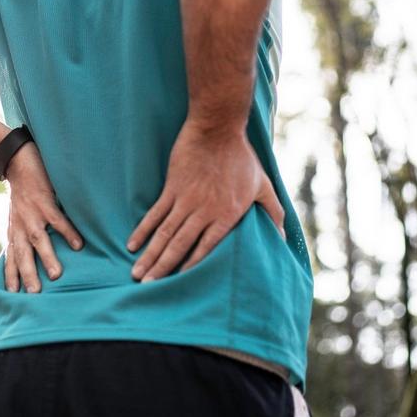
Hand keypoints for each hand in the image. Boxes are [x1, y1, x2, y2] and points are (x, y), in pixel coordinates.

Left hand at [3, 141, 83, 292]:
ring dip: (47, 258)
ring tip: (56, 275)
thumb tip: (33, 253)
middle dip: (27, 274)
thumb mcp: (17, 215)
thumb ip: (23, 233)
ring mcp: (32, 214)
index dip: (11, 275)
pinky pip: (57, 220)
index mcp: (15, 230)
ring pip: (38, 240)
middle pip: (23, 254)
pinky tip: (78, 245)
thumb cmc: (21, 191)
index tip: (14, 295)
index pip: (12, 257)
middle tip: (35, 294)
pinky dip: (67, 232)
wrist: (17, 161)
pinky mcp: (44, 201)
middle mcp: (21, 225)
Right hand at [126, 120, 284, 281]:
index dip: (191, 267)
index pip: (206, 248)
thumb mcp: (263, 185)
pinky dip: (143, 230)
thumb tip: (283, 237)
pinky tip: (133, 244)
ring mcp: (185, 200)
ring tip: (138, 273)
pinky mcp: (172, 188)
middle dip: (163, 268)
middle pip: (180, 245)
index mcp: (226, 215)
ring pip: (164, 234)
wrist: (217, 129)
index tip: (179, 284)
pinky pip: (155, 214)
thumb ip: (273, 212)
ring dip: (150, 255)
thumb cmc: (242, 158)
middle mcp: (203, 211)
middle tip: (148, 287)